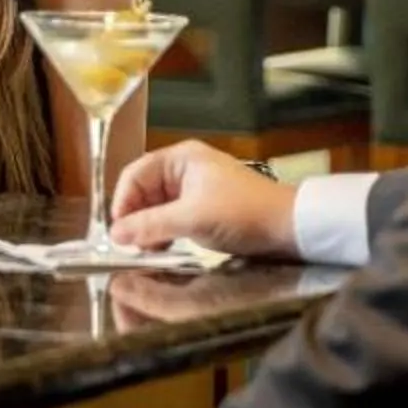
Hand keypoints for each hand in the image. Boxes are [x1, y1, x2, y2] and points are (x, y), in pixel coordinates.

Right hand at [109, 142, 299, 259]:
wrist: (290, 228)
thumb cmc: (246, 212)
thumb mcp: (192, 219)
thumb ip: (150, 226)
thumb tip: (117, 233)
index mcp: (181, 158)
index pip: (135, 174)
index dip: (122, 201)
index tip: (117, 229)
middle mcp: (186, 169)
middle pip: (144, 191)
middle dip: (134, 217)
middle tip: (129, 243)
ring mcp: (196, 188)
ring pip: (157, 206)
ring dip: (148, 227)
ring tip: (147, 248)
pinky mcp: (205, 208)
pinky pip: (173, 217)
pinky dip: (164, 232)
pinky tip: (163, 247)